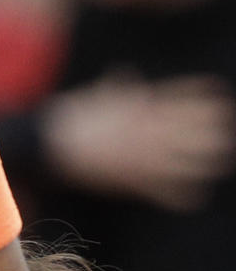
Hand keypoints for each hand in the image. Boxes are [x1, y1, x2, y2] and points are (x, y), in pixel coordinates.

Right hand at [42, 72, 235, 209]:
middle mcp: (145, 131)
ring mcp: (140, 156)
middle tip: (227, 133)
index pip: (178, 98)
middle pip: (189, 129)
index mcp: (138, 109)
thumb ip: (114, 87)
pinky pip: (162, 190)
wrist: (53, 144)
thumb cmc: (72, 117)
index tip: (220, 93)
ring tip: (220, 161)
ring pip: (182, 160)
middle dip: (211, 131)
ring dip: (203, 161)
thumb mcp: (94, 96)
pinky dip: (179, 195)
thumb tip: (124, 72)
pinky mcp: (131, 179)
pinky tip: (194, 198)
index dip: (201, 95)